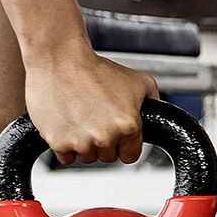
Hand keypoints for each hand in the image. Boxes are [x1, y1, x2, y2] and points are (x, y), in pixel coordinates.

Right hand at [24, 50, 159, 165]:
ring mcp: (81, 142)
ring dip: (84, 144)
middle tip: (95, 120)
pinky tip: (67, 125)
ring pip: (86, 157)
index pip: (130, 156)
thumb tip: (159, 114)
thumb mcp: (139, 81)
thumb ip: (153, 102)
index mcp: (128, 126)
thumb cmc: (95, 69)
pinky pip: (65, 156)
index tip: (117, 136)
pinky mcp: (58, 142)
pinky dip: (65, 145)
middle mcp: (106, 137)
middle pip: (107, 157)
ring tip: (80, 118)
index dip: (124, 145)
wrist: (60, 60)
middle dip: (104, 142)